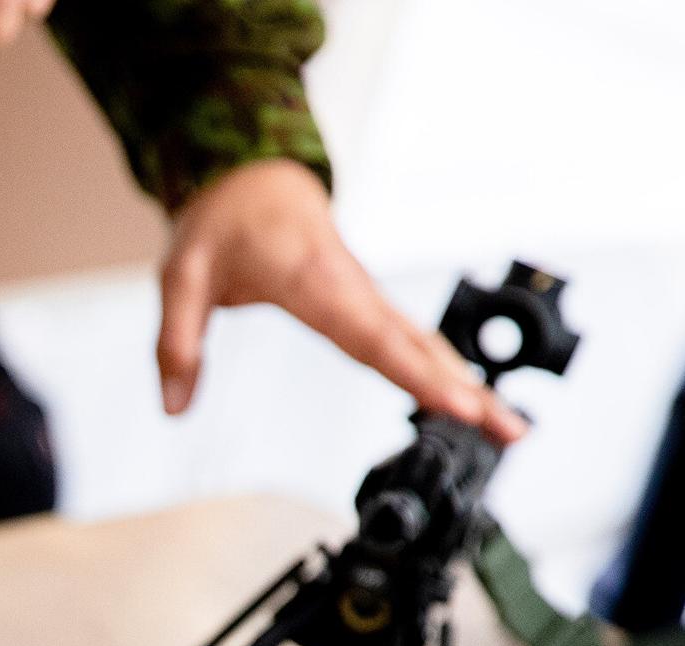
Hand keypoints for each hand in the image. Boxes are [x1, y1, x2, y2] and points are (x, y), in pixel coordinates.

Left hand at [159, 161, 526, 442]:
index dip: (414, 374)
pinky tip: (467, 400)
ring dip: (467, 383)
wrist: (253, 176)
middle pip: (415, 346)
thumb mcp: (181, 279)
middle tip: (510, 431)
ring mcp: (366, 295)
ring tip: (508, 427)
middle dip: (465, 390)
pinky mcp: (368, 303)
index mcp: (312, 281)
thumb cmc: (221, 222)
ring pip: (423, 343)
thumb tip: (174, 408)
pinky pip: (410, 339)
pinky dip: (443, 369)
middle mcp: (352, 288)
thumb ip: (177, 344)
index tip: (456, 404)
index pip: (370, 336)